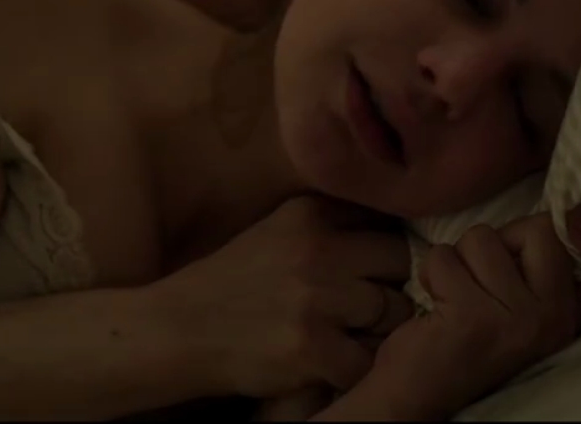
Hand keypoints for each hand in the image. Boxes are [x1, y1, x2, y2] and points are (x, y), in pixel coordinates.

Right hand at [150, 195, 416, 397]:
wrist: (180, 329)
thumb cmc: (234, 282)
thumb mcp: (278, 229)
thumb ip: (331, 222)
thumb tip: (398, 229)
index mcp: (311, 212)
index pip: (387, 220)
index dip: (383, 250)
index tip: (371, 269)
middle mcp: (318, 248)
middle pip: (400, 262)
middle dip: (387, 286)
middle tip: (358, 308)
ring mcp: (316, 298)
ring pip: (395, 312)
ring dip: (378, 330)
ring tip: (345, 335)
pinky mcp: (312, 347)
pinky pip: (368, 359)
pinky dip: (354, 368)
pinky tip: (330, 362)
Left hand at [354, 207, 580, 420]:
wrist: (419, 394)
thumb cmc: (464, 340)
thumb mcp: (516, 306)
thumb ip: (535, 266)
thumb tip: (559, 208)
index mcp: (568, 313)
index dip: (574, 225)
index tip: (562, 225)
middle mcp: (554, 318)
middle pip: (535, 229)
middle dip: (495, 243)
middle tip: (479, 282)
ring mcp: (517, 319)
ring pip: (481, 239)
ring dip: (456, 261)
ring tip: (454, 296)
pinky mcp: (474, 317)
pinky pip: (445, 257)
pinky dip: (431, 274)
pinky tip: (437, 307)